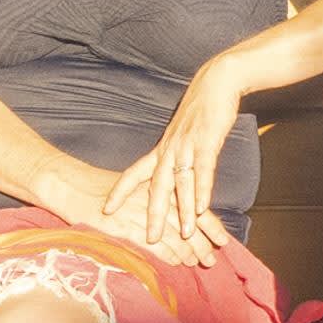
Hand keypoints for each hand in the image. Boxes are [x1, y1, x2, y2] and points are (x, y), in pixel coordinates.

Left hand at [98, 111, 234, 265]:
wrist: (215, 83)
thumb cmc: (199, 112)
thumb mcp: (181, 136)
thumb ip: (176, 157)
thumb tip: (171, 178)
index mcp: (161, 150)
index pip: (134, 174)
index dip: (119, 192)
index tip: (106, 210)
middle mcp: (170, 150)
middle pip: (156, 187)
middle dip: (152, 215)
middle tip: (149, 240)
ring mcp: (188, 147)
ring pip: (182, 184)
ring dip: (183, 211)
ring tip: (184, 234)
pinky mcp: (207, 142)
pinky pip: (203, 171)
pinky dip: (202, 191)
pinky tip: (202, 209)